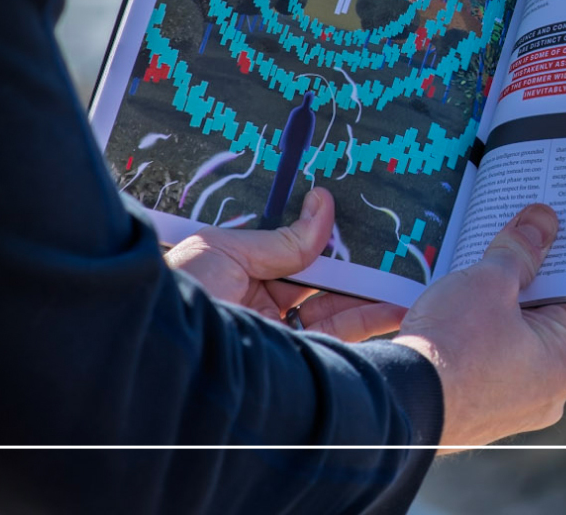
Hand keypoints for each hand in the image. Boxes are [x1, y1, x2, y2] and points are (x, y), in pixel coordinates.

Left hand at [165, 187, 405, 341]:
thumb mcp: (223, 248)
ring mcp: (276, 336)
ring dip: (370, 294)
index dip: (323, 238)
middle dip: (355, 265)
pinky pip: (339, 339)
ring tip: (402, 276)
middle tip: (389, 247)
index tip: (353, 222)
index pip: (291, 254)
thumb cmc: (177, 296)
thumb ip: (280, 238)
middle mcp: (257, 308)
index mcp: (236, 276)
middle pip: (318, 281)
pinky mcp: (295, 361)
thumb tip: (321, 205)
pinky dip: (371, 323)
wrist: (163, 354)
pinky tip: (394, 307)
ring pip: (334, 310)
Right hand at [392, 204, 565, 447]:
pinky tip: (453, 313)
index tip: (544, 229)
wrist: (400, 405)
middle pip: (542, 316)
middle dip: (521, 280)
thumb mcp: (490, 281)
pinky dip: (475, 338)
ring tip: (471, 275)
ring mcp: (515, 406)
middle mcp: (551, 390)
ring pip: (511, 339)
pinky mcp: (480, 413)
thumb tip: (542, 220)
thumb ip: (520, 249)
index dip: (556, 256)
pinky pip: (487, 363)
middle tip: (505, 243)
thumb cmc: (454, 345)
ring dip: (493, 308)